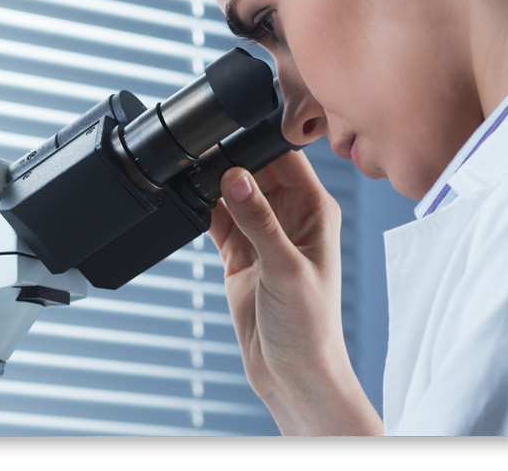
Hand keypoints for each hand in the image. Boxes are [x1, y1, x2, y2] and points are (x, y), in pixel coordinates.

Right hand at [209, 150, 381, 434]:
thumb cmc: (311, 326)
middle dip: (231, 162)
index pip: (287, 159)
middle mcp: (289, 216)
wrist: (292, 372)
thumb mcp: (286, 268)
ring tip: (194, 179)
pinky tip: (192, 204)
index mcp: (314, 211)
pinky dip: (204, 211)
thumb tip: (236, 177)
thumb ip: (260, 221)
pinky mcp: (240, 253)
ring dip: (214, 186)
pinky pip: (218, 220)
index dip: (260, 144)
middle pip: (256, 171)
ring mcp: (262, 234)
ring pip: (234, 193)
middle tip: (203, 158)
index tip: (229, 135)